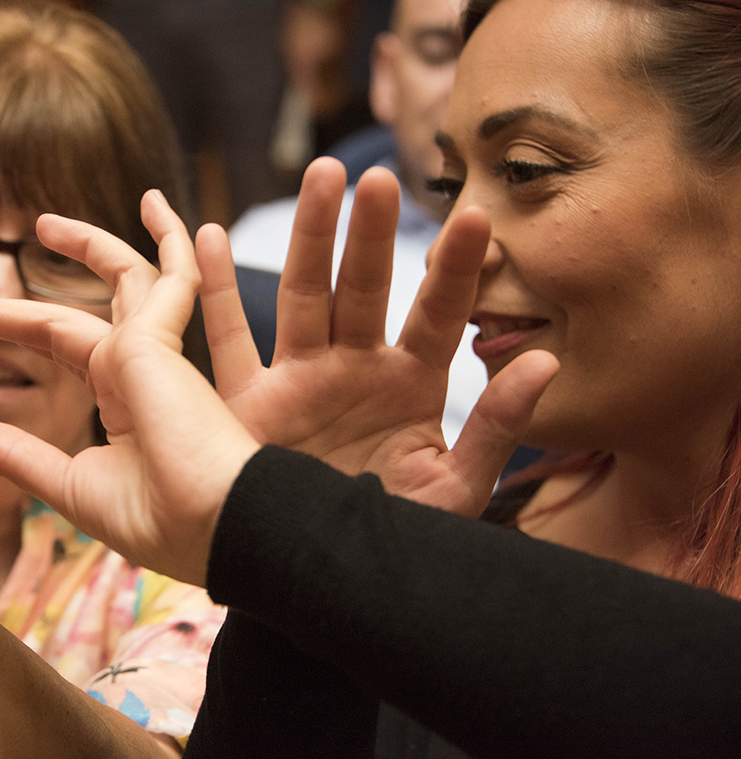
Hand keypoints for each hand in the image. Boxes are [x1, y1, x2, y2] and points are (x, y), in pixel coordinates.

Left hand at [0, 191, 260, 585]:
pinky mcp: (161, 341)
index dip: (19, 324)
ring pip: (129, 275)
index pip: (65, 343)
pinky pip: (170, 276)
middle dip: (47, 281)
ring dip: (93, 242)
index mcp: (124, 402)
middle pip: (93, 303)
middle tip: (11, 247)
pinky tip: (153, 205)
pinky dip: (170, 242)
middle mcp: (141, 369)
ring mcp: (154, 352)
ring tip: (49, 219)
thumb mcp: (72, 486)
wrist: (220, 531)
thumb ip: (20, 457)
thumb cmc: (164, 524)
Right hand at [197, 156, 557, 515]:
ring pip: (304, 294)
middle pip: (364, 287)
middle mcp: (355, 369)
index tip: (476, 218)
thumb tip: (547, 361)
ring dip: (310, 235)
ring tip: (322, 175)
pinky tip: (210, 234)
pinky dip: (216, 290)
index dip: (455, 270)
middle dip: (372, 233)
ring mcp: (301, 379)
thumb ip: (498, 427)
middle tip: (380, 176)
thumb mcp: (457, 490)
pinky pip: (228, 339)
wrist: (326, 583)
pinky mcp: (250, 402)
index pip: (439, 315)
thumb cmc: (397, 541)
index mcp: (412, 386)